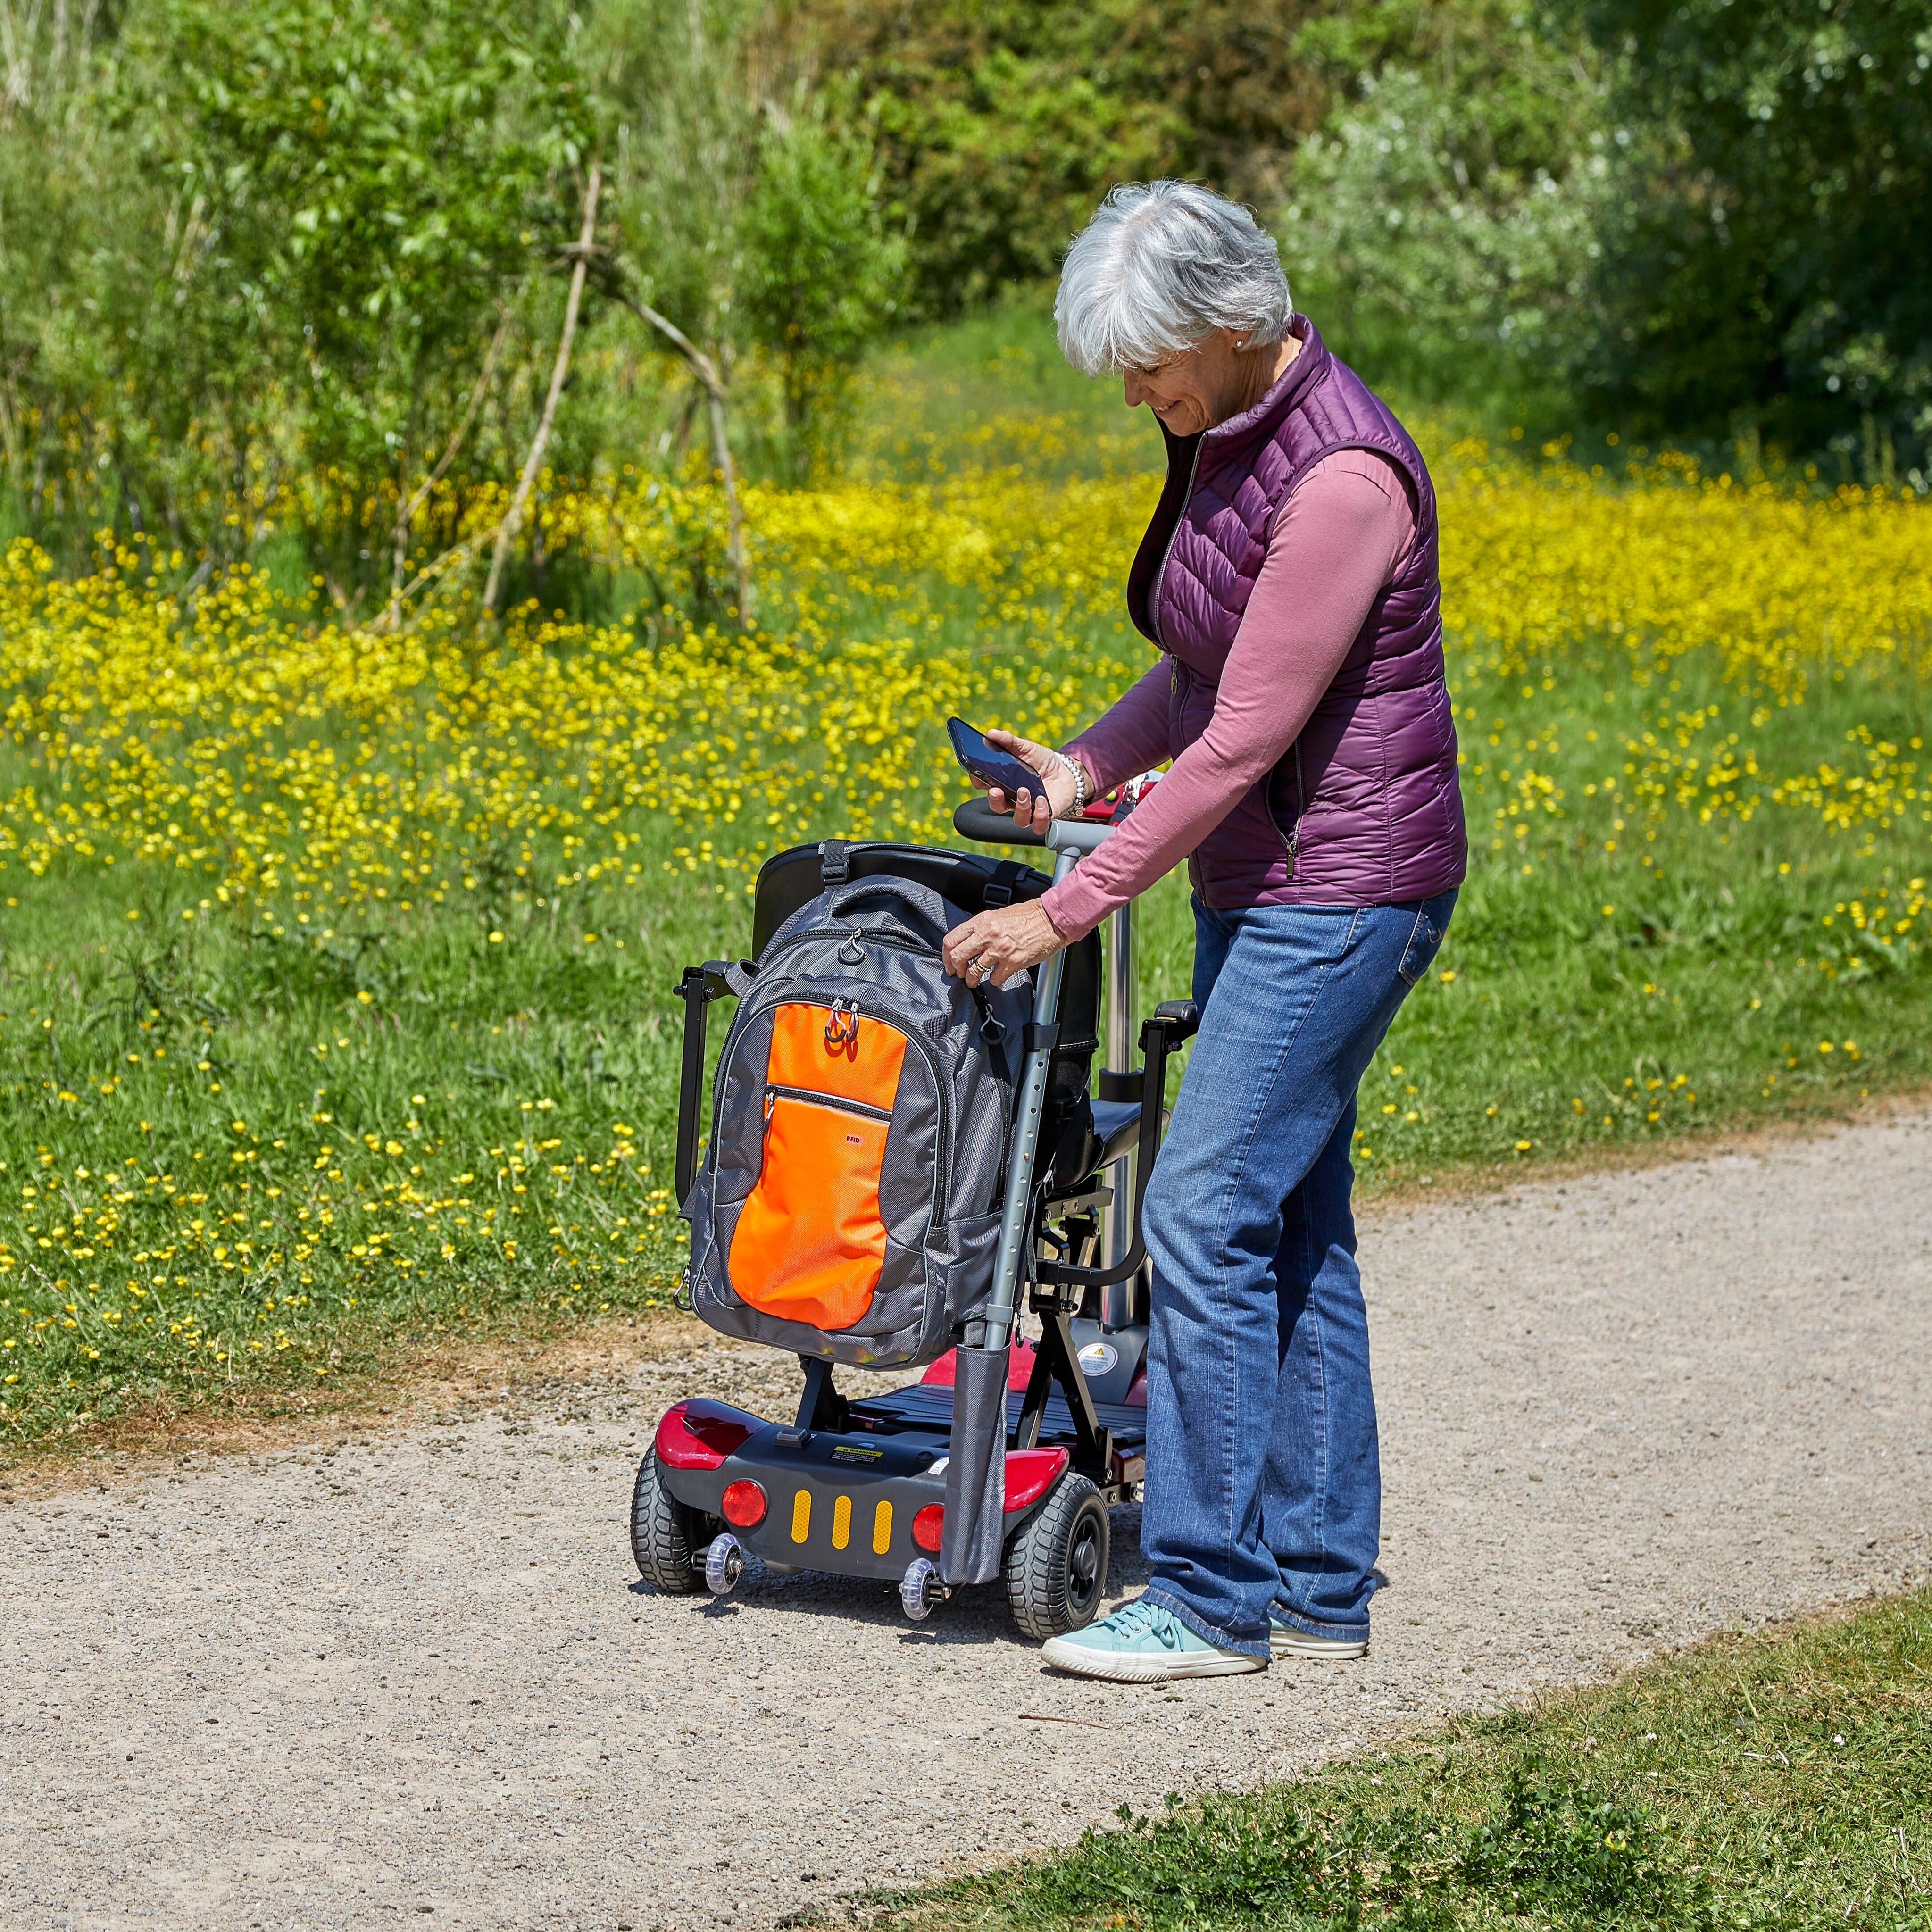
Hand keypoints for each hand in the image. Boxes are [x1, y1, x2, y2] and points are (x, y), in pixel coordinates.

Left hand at [943, 899, 1065, 989]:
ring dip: (972, 980)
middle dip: (956, 969)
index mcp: (981, 921)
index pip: (951, 939)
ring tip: (974, 981)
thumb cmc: (1028, 916)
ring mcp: (1000, 950)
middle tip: (959, 974)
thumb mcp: (998, 915)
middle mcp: (988, 935)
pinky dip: (994, 980)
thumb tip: (968, 943)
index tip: (949, 963)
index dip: (946, 955)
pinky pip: (994, 978)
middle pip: (958, 957)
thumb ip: (981, 928)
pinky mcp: (1013, 962)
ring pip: (974, 971)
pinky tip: (997, 976)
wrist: (1051, 919)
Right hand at [975, 728, 1079, 834]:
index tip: (977, 773)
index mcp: (1003, 782)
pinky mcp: (1046, 816)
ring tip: (1025, 791)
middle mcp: (1013, 799)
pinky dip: (1039, 816)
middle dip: (994, 800)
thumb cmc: (1043, 762)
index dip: (977, 779)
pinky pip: (1039, 825)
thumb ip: (1009, 741)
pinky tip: (1042, 801)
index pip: (984, 784)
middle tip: (996, 790)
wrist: (1068, 773)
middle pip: (997, 805)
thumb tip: (991, 733)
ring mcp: (1029, 810)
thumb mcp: (1026, 748)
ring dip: (1020, 808)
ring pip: (1018, 819)